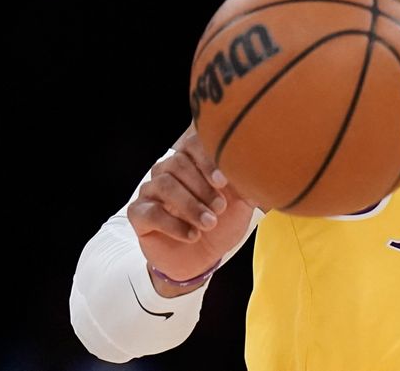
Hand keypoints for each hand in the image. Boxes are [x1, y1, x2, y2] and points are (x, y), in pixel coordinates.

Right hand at [127, 123, 255, 294]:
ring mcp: (151, 190)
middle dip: (201, 187)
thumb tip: (260, 163)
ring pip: (163, 185)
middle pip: (177, 164)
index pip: (192, 143)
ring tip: (209, 224)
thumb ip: (248, 180)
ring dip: (190, 206)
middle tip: (220, 208)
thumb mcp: (242, 201)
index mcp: (193, 160)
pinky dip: (174, 225)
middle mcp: (168, 170)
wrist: (203, 256)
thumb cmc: (223, 221)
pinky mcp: (138, 213)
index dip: (207, 160)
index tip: (223, 182)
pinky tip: (193, 235)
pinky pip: (151, 212)